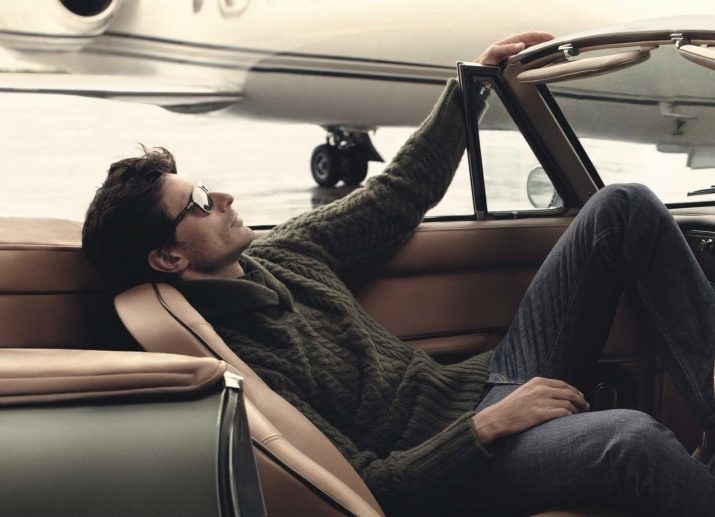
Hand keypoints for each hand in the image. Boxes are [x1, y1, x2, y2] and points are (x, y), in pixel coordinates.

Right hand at [472, 377, 589, 444]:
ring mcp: (541, 401)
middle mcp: (541, 389)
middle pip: (570, 393)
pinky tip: (571, 420)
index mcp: (538, 381)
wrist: (498, 417)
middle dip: (581, 400)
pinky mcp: (541, 414)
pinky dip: (570, 416)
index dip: (575, 391)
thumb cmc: (511, 406)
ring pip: (569, 404)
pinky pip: (563, 413)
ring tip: (580, 415)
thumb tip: (557, 393)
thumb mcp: (525, 390)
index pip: (564, 384)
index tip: (581, 396)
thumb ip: (540, 389)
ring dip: (577, 410)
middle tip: (586, 406)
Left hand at [475, 31, 554, 64]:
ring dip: (542, 50)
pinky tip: (542, 63)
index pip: (529, 36)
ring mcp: (516, 55)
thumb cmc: (483, 62)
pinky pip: (529, 59)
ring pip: (532, 50)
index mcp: (511, 41)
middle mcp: (514, 47)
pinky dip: (537, 59)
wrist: (477, 73)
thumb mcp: (493, 53)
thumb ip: (505, 49)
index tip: (551, 38)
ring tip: (552, 53)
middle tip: (556, 45)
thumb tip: (520, 45)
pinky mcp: (515, 63)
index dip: (541, 36)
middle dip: (545, 42)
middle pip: (534, 42)